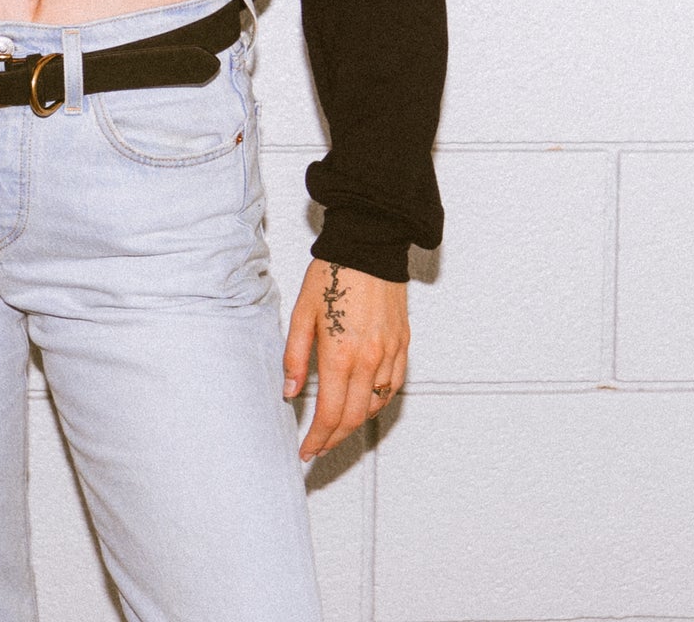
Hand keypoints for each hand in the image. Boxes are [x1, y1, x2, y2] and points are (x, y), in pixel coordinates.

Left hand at [282, 257, 407, 460]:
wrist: (369, 244)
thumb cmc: (333, 273)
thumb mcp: (302, 312)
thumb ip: (296, 356)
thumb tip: (291, 391)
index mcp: (341, 353)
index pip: (331, 414)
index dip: (317, 439)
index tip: (306, 450)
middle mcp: (370, 359)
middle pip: (354, 418)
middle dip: (334, 438)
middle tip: (318, 446)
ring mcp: (390, 352)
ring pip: (376, 405)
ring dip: (356, 423)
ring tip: (337, 427)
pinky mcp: (402, 342)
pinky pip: (394, 384)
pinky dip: (379, 401)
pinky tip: (365, 402)